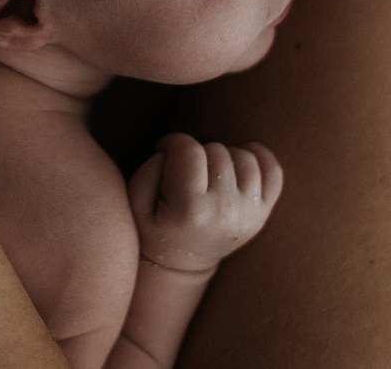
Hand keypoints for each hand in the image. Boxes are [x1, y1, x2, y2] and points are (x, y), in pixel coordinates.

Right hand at [128, 132, 282, 273]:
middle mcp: (224, 211)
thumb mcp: (135, 201)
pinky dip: (260, 157)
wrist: (180, 266)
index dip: (173, 141)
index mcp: (190, 209)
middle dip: (196, 151)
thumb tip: (177, 148)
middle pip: (216, 150)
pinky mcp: (261, 214)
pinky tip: (239, 159)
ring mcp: (247, 214)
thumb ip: (151, 167)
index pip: (188, 150)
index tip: (165, 150)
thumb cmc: (154, 227)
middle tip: (184, 168)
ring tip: (207, 168)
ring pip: (245, 157)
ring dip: (224, 155)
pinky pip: (273, 172)